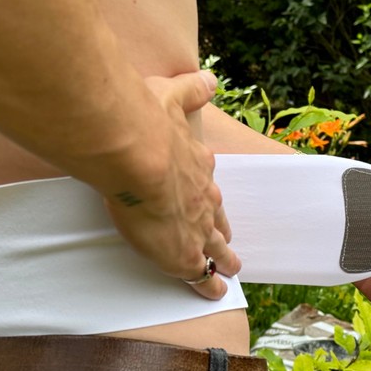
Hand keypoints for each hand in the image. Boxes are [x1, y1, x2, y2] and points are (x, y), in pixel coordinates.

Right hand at [104, 70, 240, 299]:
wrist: (138, 152)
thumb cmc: (147, 122)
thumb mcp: (172, 95)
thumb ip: (191, 89)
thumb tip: (209, 78)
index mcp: (197, 165)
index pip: (207, 185)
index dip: (210, 197)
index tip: (212, 204)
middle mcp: (202, 197)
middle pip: (218, 219)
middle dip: (223, 231)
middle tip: (231, 244)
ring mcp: (195, 227)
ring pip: (216, 248)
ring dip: (224, 259)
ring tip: (232, 270)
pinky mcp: (182, 254)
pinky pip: (201, 274)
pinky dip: (208, 284)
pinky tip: (215, 292)